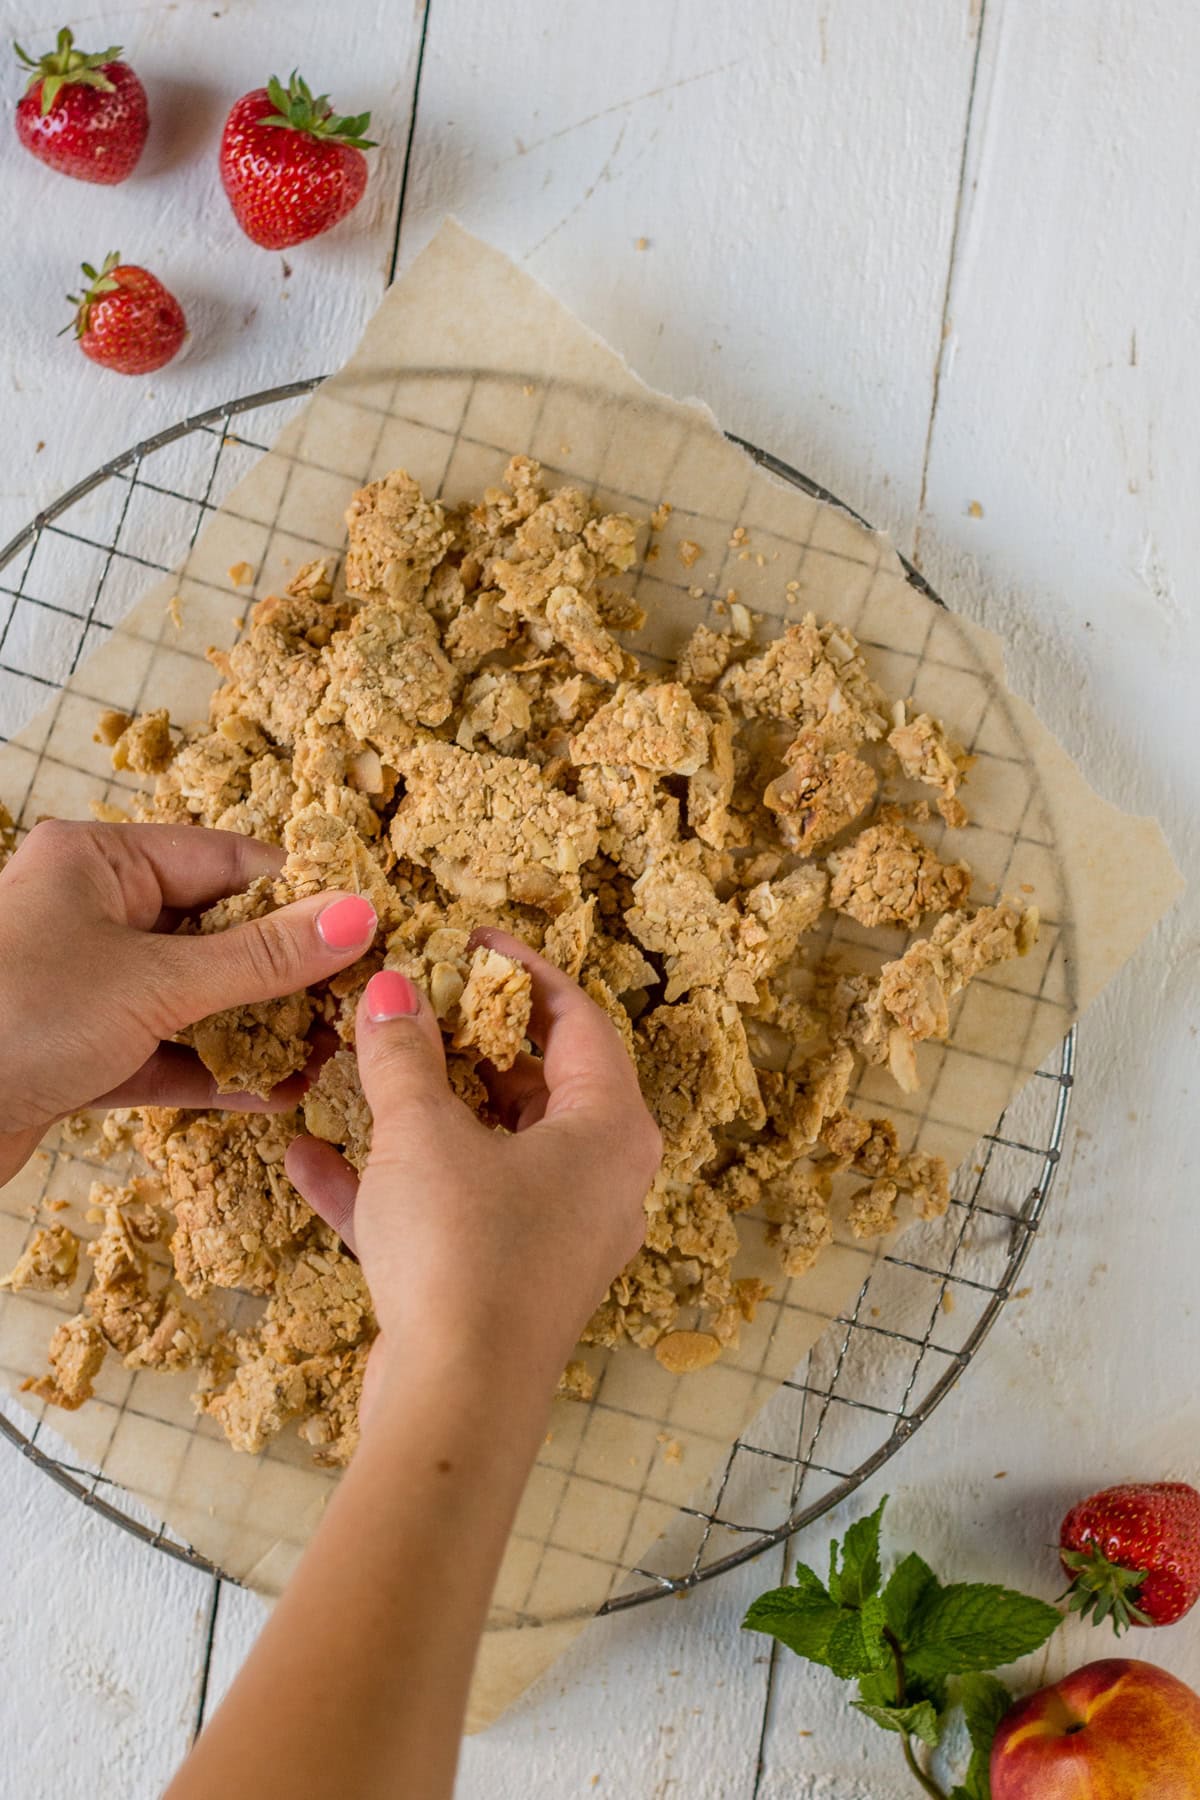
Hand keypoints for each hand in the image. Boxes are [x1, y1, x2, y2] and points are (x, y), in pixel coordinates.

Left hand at [0, 820, 378, 1181]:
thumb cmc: (19, 1017)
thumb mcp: (155, 982)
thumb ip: (263, 957)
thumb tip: (361, 917)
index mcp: (98, 861)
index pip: (227, 862)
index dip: (303, 895)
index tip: (373, 925)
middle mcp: (90, 914)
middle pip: (216, 932)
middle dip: (288, 971)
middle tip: (360, 1000)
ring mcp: (83, 986)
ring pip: (194, 999)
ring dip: (259, 1029)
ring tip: (332, 1054)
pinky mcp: (77, 1053)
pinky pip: (165, 1053)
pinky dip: (215, 1072)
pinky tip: (275, 1094)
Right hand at [286, 928, 661, 1392]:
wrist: (455, 1408)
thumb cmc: (463, 1252)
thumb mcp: (423, 1135)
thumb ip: (406, 1054)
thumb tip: (394, 988)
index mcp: (610, 1130)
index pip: (578, 1020)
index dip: (522, 972)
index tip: (468, 940)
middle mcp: (598, 1182)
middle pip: (533, 1084)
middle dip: (462, 1042)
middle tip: (408, 999)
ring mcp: (551, 1238)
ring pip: (483, 1150)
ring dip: (416, 1113)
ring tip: (353, 1064)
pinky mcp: (501, 1286)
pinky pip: (448, 1213)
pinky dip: (392, 1187)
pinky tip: (308, 1158)